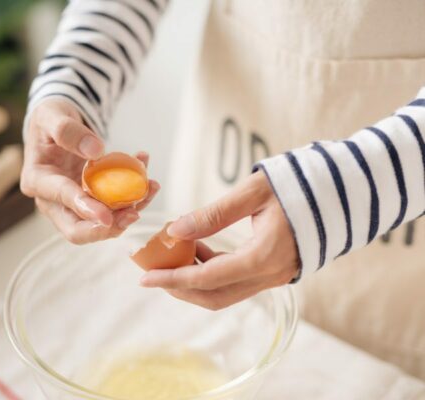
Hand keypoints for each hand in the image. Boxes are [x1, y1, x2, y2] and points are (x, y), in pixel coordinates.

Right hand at [20, 98, 159, 243]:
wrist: (56, 124)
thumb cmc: (49, 119)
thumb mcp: (51, 115)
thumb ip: (68, 131)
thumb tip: (96, 152)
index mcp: (36, 180)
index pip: (61, 199)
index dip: (84, 209)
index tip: (107, 216)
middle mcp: (51, 200)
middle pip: (76, 230)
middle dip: (106, 228)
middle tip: (133, 215)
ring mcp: (71, 205)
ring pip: (99, 223)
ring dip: (127, 212)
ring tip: (150, 188)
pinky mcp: (90, 202)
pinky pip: (113, 208)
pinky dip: (133, 199)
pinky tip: (149, 180)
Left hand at [140, 171, 297, 309]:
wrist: (341, 191)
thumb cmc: (298, 185)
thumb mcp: (252, 193)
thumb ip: (212, 215)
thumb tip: (175, 231)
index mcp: (263, 257)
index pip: (208, 278)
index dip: (173, 280)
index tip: (145, 278)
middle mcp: (269, 275)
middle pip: (214, 296)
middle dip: (179, 288)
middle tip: (152, 272)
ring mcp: (274, 276)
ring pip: (225, 292)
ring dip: (194, 281)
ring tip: (170, 256)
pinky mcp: (274, 271)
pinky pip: (236, 281)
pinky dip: (212, 272)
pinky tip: (197, 250)